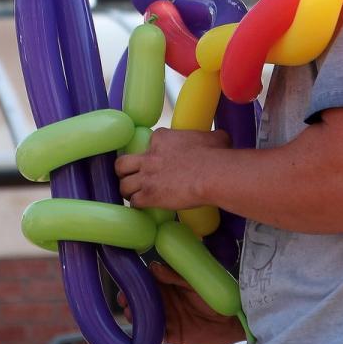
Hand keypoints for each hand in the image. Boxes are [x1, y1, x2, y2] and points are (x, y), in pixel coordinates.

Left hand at [115, 128, 229, 209]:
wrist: (212, 174)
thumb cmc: (215, 154)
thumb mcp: (214, 138)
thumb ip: (210, 137)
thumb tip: (219, 139)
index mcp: (162, 138)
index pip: (150, 142)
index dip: (154, 151)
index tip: (160, 159)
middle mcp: (150, 156)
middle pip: (123, 163)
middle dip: (125, 171)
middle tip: (133, 176)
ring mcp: (147, 176)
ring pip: (123, 184)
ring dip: (128, 190)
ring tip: (135, 194)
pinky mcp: (149, 195)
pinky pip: (134, 202)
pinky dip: (138, 205)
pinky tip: (144, 207)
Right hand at [119, 262, 245, 343]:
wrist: (233, 321)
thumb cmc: (216, 296)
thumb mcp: (196, 284)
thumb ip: (176, 277)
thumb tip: (153, 267)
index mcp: (172, 285)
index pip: (149, 282)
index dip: (136, 283)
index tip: (126, 283)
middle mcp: (167, 301)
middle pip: (143, 301)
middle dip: (131, 301)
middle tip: (124, 302)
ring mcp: (169, 318)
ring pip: (146, 318)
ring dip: (136, 317)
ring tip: (131, 315)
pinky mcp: (173, 335)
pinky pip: (155, 336)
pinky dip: (146, 336)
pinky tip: (139, 335)